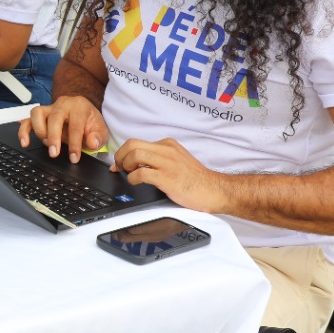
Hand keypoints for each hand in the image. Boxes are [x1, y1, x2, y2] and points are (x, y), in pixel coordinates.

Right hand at [19, 96, 108, 162]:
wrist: (83, 114)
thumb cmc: (89, 123)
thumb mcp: (100, 130)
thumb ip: (98, 137)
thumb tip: (91, 143)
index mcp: (79, 106)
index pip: (75, 124)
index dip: (74, 143)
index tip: (74, 158)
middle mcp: (63, 104)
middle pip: (55, 117)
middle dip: (54, 137)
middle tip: (54, 153)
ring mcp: (49, 108)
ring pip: (37, 114)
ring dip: (39, 131)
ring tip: (45, 145)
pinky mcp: (40, 115)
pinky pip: (27, 120)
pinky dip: (24, 131)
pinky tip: (25, 143)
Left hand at [111, 137, 229, 213]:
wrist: (214, 190)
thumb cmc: (194, 180)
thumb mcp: (175, 162)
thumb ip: (156, 160)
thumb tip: (131, 164)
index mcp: (168, 145)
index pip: (136, 142)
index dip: (123, 153)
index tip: (118, 163)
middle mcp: (167, 150)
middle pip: (132, 144)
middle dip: (120, 156)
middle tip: (120, 168)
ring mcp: (168, 163)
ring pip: (135, 155)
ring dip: (125, 165)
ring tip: (128, 174)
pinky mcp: (168, 178)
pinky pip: (142, 173)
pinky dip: (133, 178)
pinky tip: (135, 183)